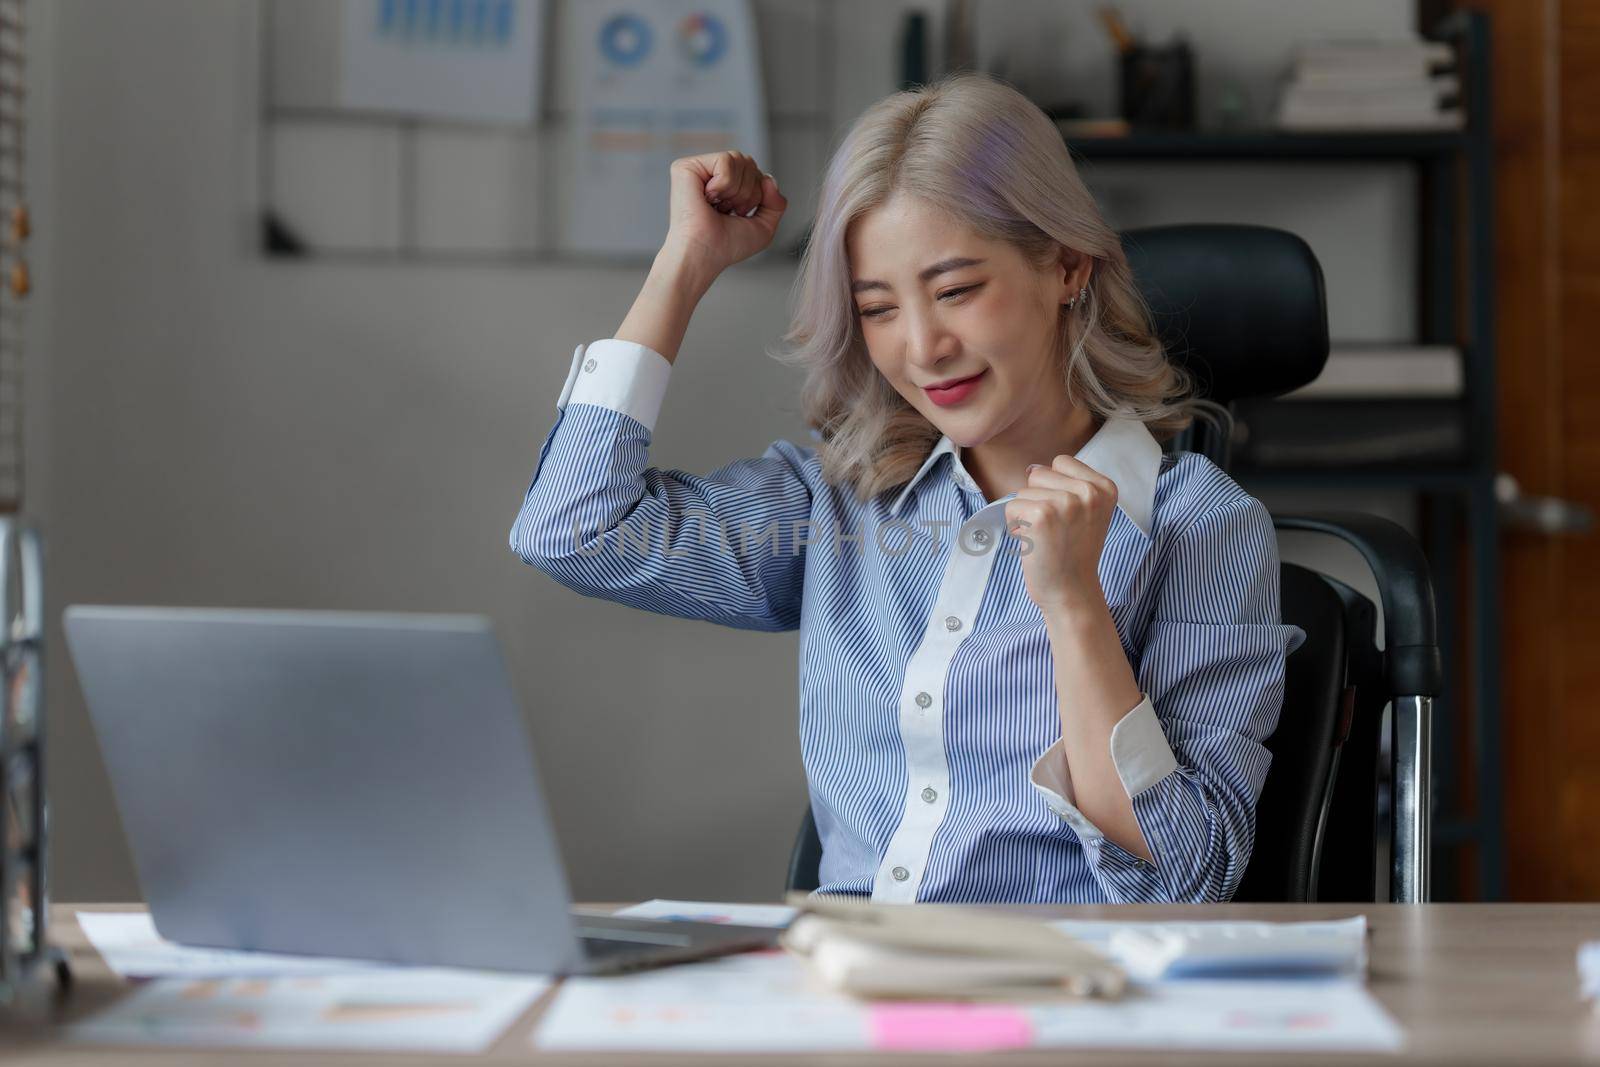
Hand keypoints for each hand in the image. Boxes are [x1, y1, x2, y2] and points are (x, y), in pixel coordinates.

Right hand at [662, 151, 786, 280]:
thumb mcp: (764, 227)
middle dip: (748, 192)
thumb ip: (776, 203)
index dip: (756, 195)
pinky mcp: (686, 167)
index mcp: (724, 187)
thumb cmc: (726, 246)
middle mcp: (709, 176)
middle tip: (728, 211)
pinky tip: (708, 198)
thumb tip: (769, 178)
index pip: (755, 172)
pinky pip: (725, 160)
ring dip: (737, 190)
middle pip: (748, 162)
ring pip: (738, 159)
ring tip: (718, 206)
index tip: (737, 214)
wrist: (704, 254)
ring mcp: (696, 170)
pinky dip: (725, 184)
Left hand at [1004, 455, 1118, 616]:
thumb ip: (1068, 485)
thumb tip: (1031, 468)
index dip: (1054, 488)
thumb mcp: (1087, 512)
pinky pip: (1011, 506)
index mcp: (1104, 487)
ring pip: (1023, 491)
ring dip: (1026, 514)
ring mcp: (1066, 502)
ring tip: (1045, 536)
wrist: (1071, 591)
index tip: (1067, 517)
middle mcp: (1089, 492)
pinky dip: (1015, 525)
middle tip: (1054, 529)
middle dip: (1038, 500)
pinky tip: (1033, 542)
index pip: (1062, 461)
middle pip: (1039, 474)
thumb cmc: (1073, 553)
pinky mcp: (1042, 515)